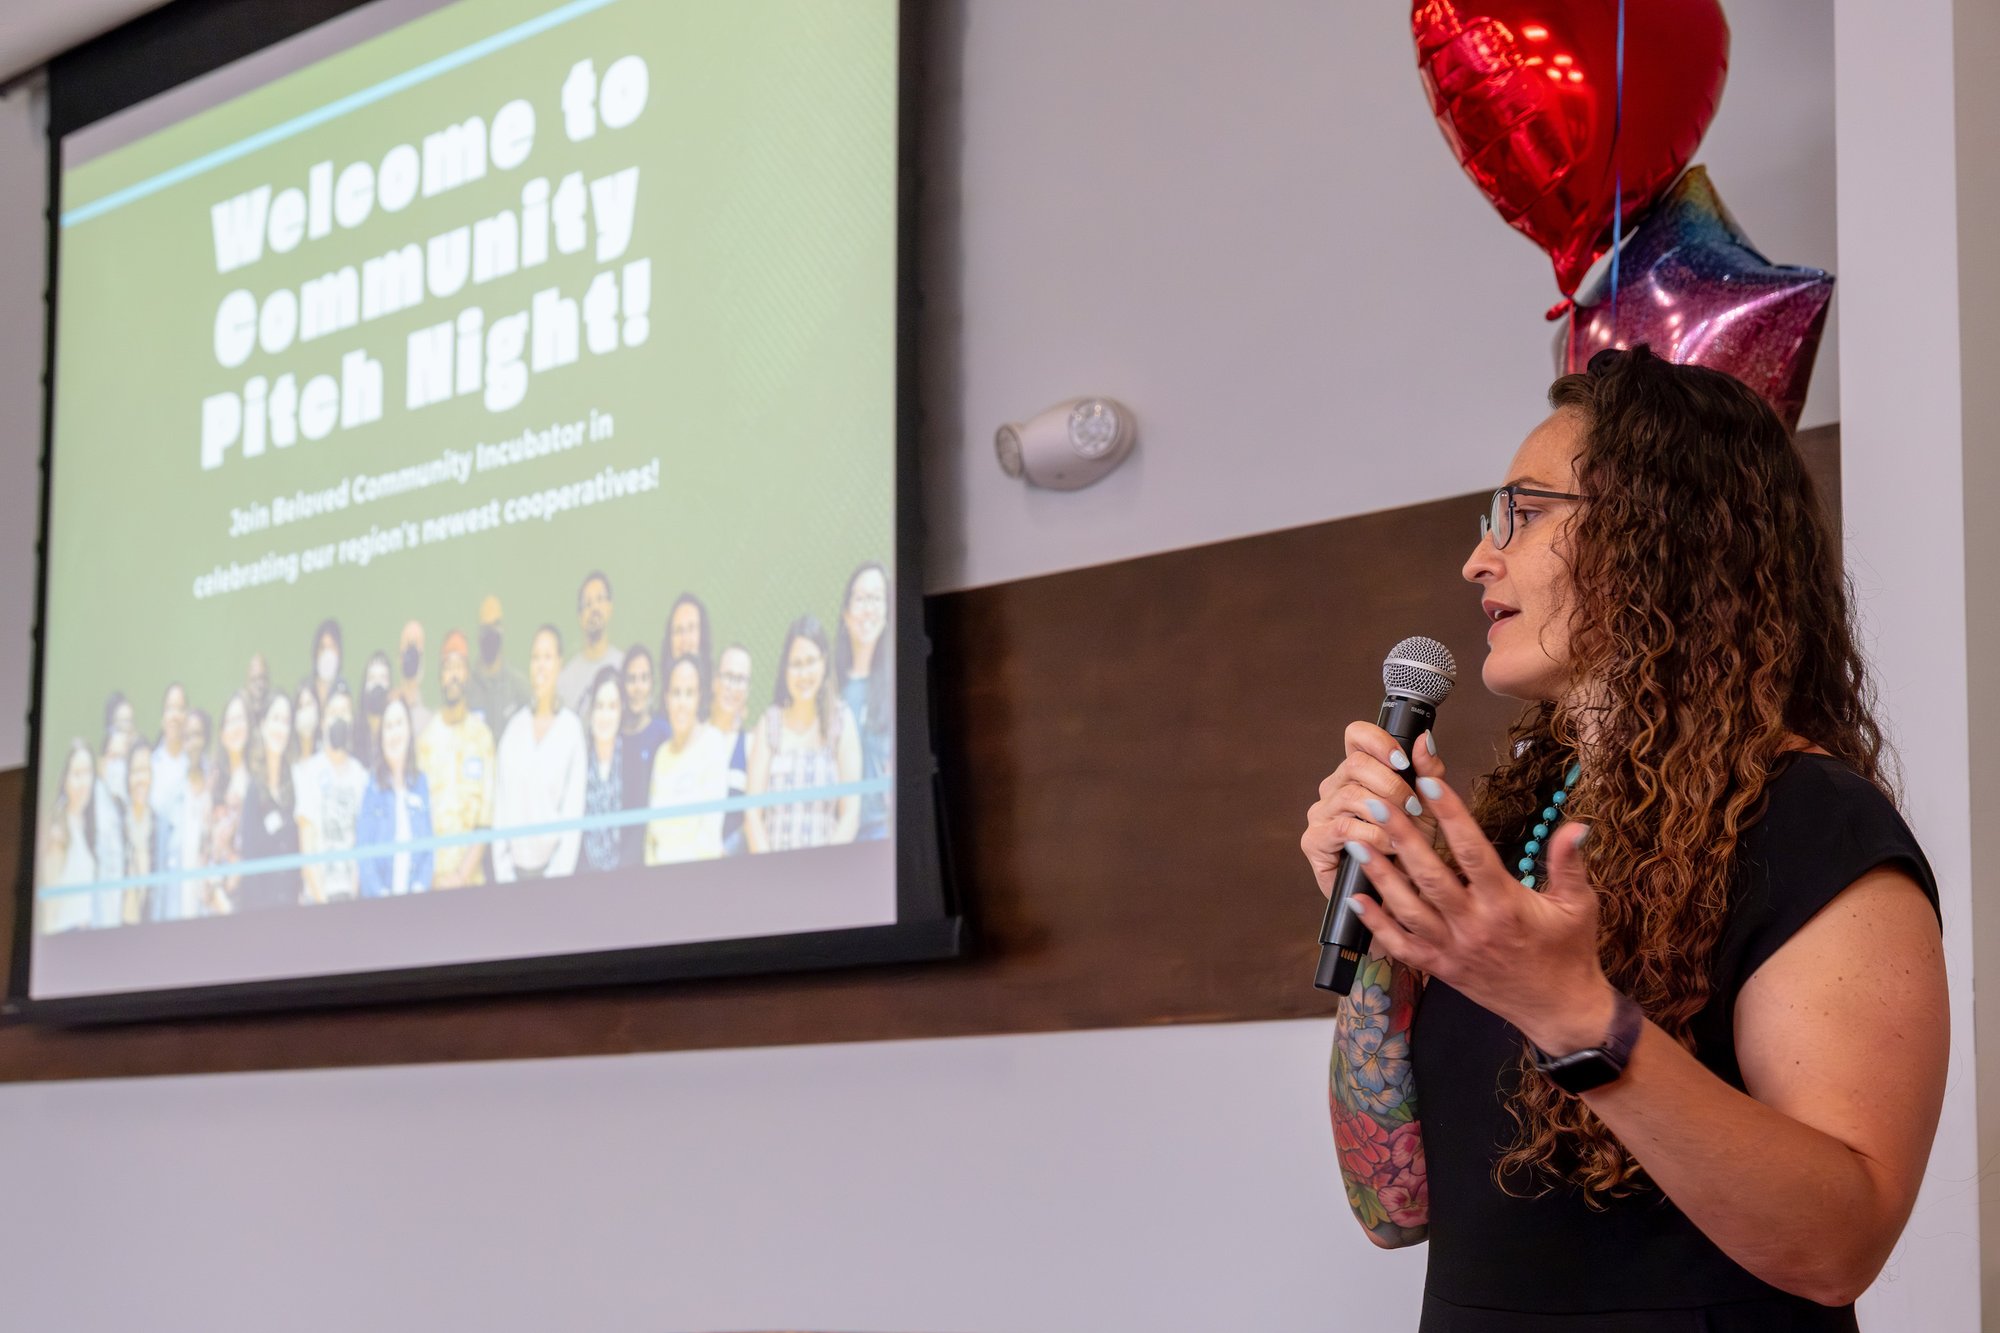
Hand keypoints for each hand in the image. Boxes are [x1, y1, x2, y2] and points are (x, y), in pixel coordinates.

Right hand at [1301, 722, 1439, 901]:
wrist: (1404, 894)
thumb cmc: (1414, 848)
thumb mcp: (1429, 805)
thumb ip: (1427, 771)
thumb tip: (1426, 739)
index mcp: (1359, 772)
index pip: (1356, 737)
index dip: (1378, 741)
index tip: (1402, 760)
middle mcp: (1335, 787)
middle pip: (1355, 764)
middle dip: (1391, 784)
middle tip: (1413, 807)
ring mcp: (1321, 813)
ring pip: (1349, 794)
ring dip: (1384, 813)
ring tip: (1403, 832)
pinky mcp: (1313, 841)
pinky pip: (1342, 827)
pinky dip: (1371, 836)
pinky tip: (1386, 847)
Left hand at [1346, 735, 1617, 1054]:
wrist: (1559, 1011)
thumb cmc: (1570, 952)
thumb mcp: (1578, 905)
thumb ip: (1569, 863)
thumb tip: (1576, 825)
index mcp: (1506, 904)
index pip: (1474, 851)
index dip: (1451, 816)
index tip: (1429, 784)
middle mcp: (1474, 925)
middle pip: (1430, 875)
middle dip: (1400, 836)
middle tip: (1375, 802)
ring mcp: (1453, 949)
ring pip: (1407, 909)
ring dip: (1380, 875)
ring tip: (1357, 841)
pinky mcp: (1440, 969)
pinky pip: (1401, 946)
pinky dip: (1376, 923)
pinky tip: (1355, 898)